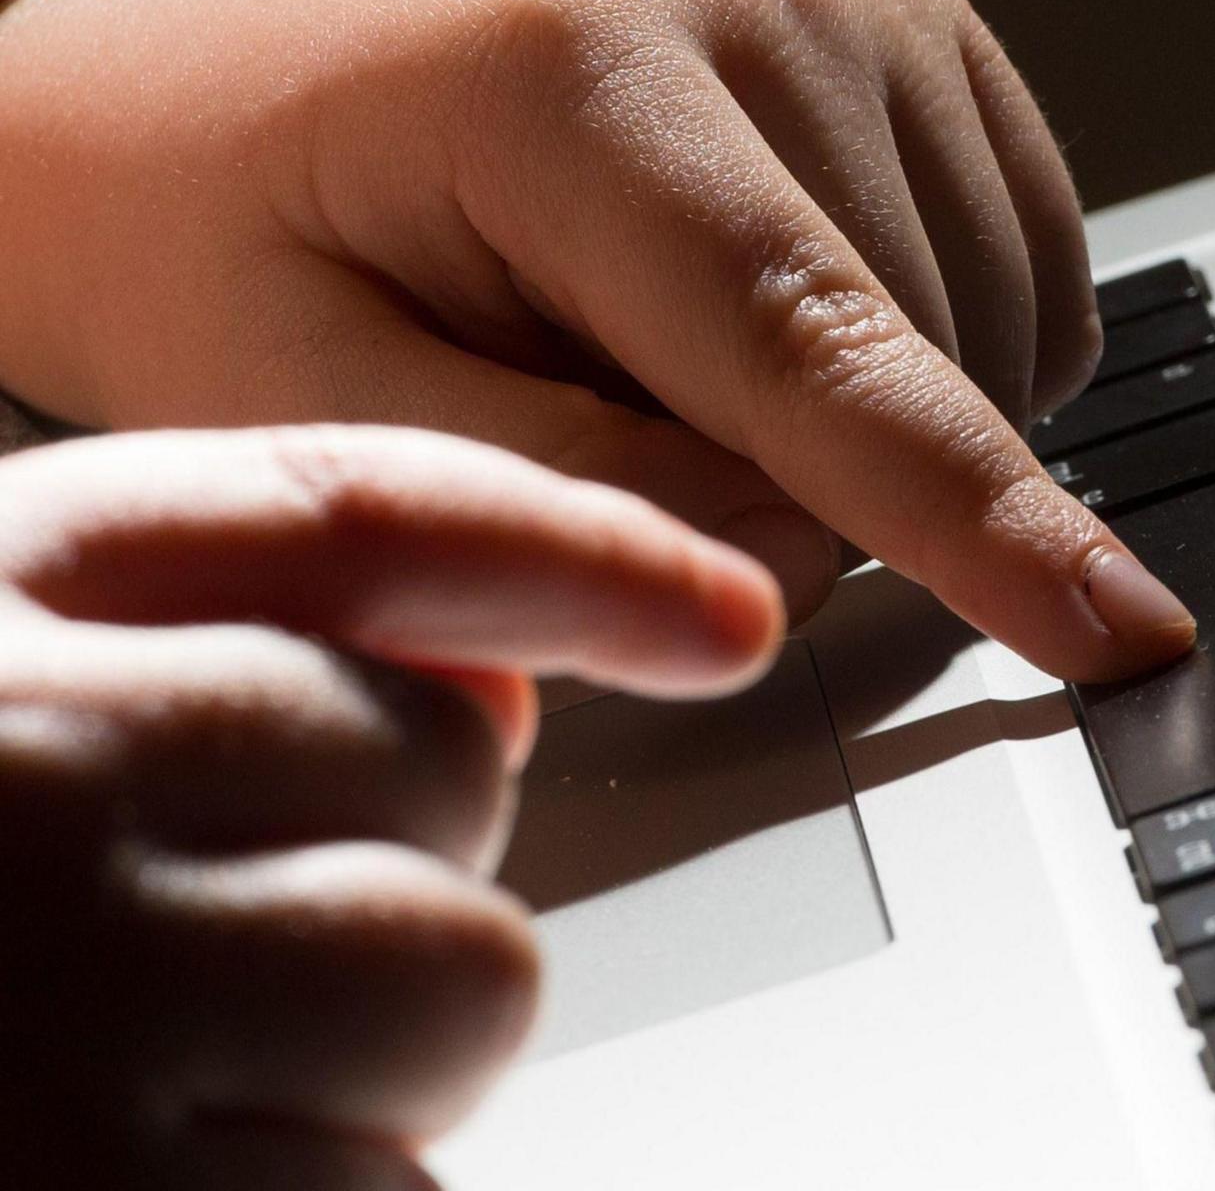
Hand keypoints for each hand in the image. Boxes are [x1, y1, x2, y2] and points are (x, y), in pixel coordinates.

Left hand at [0, 0, 1191, 679]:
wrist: (214, 91)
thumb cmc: (233, 246)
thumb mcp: (311, 407)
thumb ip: (561, 495)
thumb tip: (797, 562)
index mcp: (575, 70)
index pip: (816, 347)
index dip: (971, 515)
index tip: (1117, 631)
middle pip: (916, 360)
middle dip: (806, 483)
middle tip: (604, 427)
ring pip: (997, 324)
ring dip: (880, 422)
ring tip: (673, 355)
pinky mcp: (921, 18)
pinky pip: (1031, 267)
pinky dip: (949, 352)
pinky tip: (788, 324)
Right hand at [0, 424, 782, 1187]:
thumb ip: (191, 655)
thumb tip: (503, 683)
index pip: (351, 512)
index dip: (572, 548)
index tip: (723, 610)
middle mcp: (20, 773)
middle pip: (444, 763)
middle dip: (389, 875)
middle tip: (197, 975)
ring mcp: (72, 1002)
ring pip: (465, 977)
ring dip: (371, 1068)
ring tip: (148, 1107)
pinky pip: (391, 1185)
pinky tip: (146, 1187)